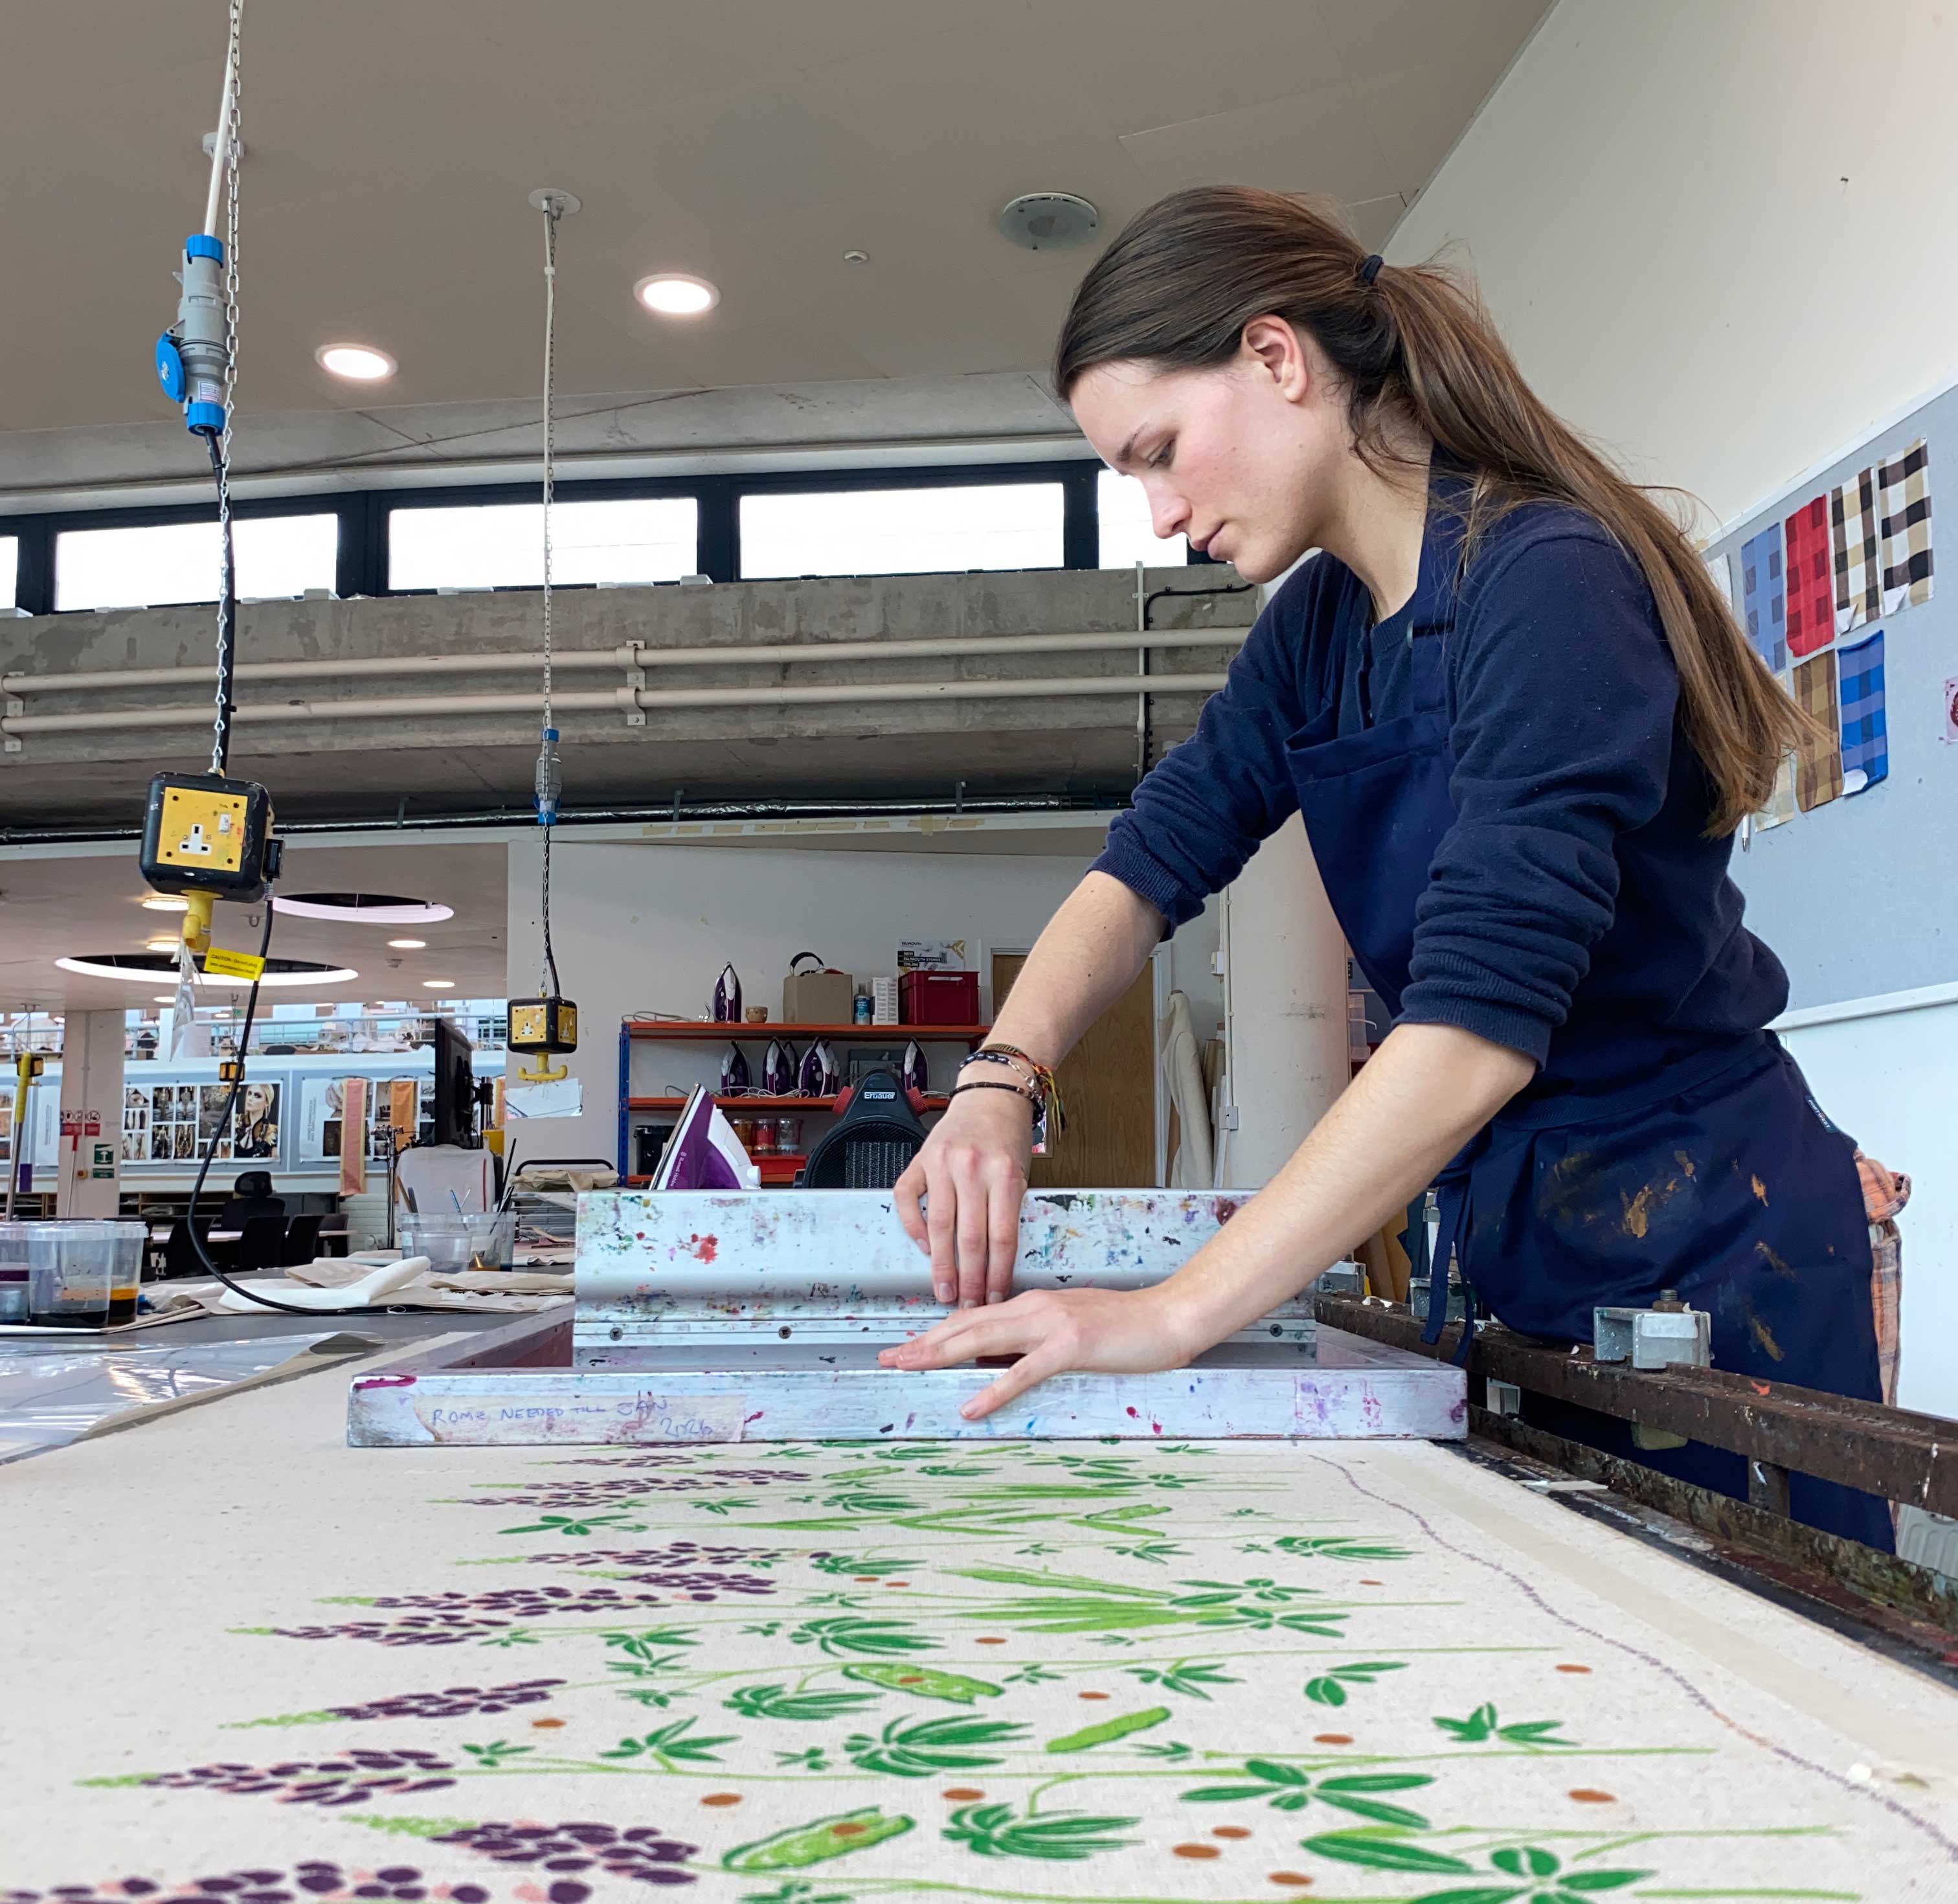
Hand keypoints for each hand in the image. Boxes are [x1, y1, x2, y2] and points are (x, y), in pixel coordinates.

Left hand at [878, 1285, 1192, 1419]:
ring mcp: (1052, 1325)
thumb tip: (1003, 1360)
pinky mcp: (1071, 1347)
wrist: (1168, 1318)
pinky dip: (994, 1389)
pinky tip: (972, 1405)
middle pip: (967, 1325)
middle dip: (924, 1342)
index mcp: (1035, 1303)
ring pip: (984, 1339)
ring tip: (910, 1368)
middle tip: (889, 1357)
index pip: (974, 1317)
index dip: (936, 1332)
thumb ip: (1037, 1339)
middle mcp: (1035, 1307)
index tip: (907, 1346)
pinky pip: (1024, 1372)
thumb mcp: (1072, 1329)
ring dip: (942, 1354)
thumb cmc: (1125, 1327)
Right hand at [893, 1080, 1032, 1308]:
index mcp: (1005, 1174)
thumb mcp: (1021, 1173)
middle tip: (967, 1304)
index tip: (994, 1297)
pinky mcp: (919, 1160)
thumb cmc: (1008, 1137)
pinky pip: (908, 1201)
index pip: (1002, 1238)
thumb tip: (996, 1264)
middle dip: (969, 1279)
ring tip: (944, 1289)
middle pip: (970, 1238)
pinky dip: (913, 1228)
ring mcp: (942, 1164)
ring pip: (939, 1227)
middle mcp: (973, 1169)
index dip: (997, 1274)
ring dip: (941, 1265)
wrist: (991, 1096)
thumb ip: (1008, 1211)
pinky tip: (923, 1247)